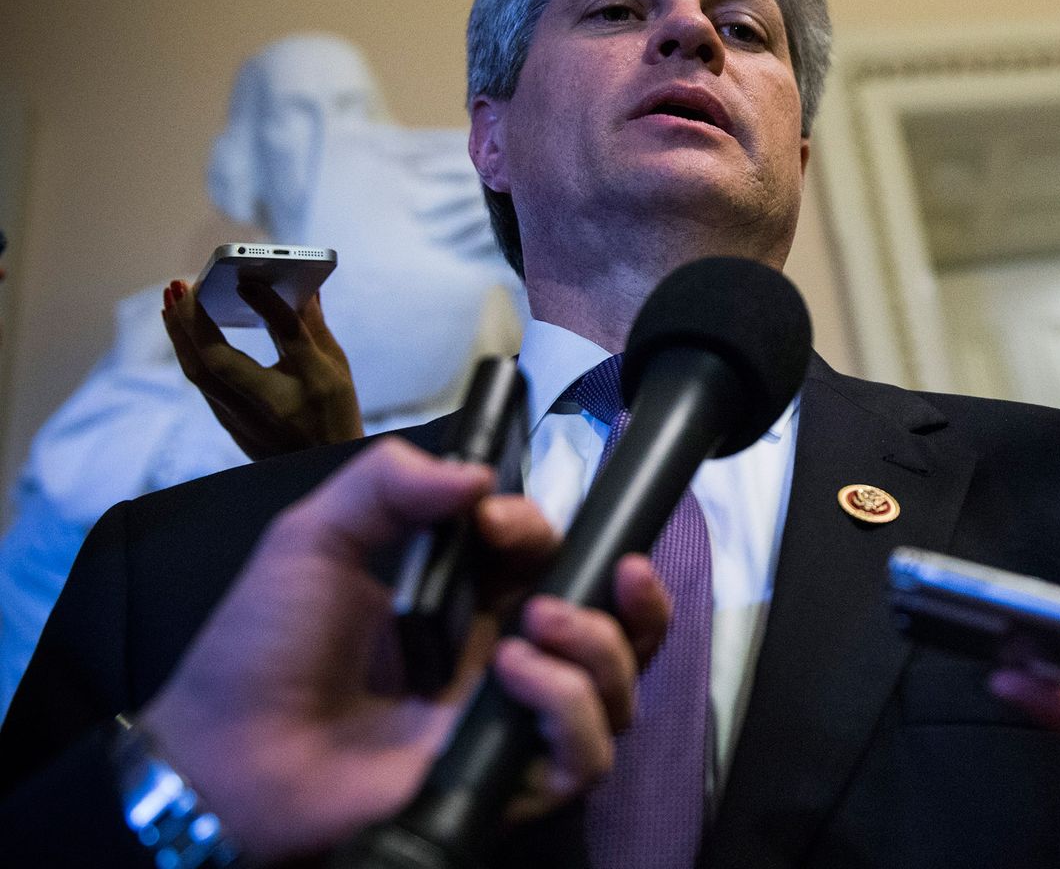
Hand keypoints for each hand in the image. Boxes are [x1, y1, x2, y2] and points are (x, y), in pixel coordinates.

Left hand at [137, 439, 670, 861]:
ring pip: (619, 693)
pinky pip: (585, 759)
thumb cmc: (262, 646)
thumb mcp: (314, 538)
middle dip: (637, 595)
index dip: (545, 530)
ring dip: (602, 649)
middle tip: (618, 570)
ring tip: (539, 627)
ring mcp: (509, 722)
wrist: (224, 753)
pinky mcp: (503, 781)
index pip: (553, 558)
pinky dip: (569, 709)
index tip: (496, 522)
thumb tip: (478, 475)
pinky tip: (515, 679)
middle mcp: (507, 658)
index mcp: (471, 599)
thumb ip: (386, 484)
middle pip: (618, 629)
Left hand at [162, 279, 365, 458]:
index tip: (247, 281)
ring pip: (198, 374)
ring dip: (180, 334)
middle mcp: (270, 410)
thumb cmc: (335, 415)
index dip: (268, 308)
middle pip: (213, 362)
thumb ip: (311, 327)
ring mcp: (243, 424)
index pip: (286, 339)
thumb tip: (303, 287)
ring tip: (172, 300)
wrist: (326, 472)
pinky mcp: (230, 427)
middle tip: (177, 284)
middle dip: (190, 320)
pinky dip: (190, 352)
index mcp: (311, 388)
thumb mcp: (335, 370)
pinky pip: (203, 385)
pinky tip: (185, 332)